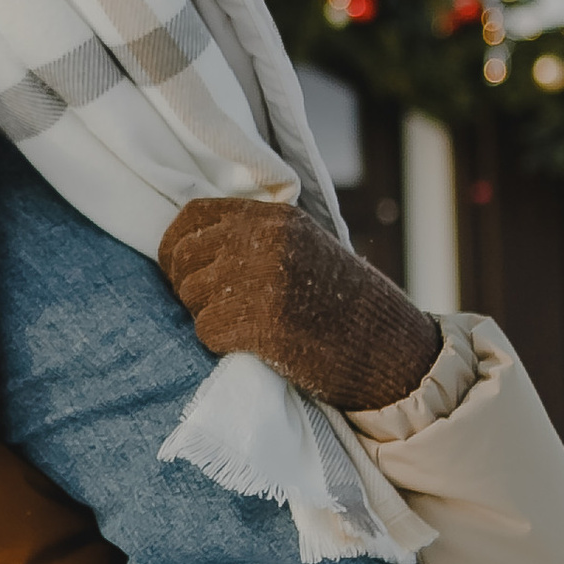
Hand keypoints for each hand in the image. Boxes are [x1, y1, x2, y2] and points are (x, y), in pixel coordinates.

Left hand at [160, 197, 439, 415]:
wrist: (387, 347)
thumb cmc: (342, 302)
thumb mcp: (304, 247)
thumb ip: (255, 236)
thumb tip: (187, 244)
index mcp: (274, 217)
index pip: (192, 216)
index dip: (176, 246)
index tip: (180, 269)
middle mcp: (266, 240)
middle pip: (183, 258)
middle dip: (187, 287)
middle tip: (213, 308)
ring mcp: (264, 280)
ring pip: (192, 298)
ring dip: (208, 318)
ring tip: (243, 326)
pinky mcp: (263, 323)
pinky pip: (207, 331)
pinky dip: (220, 344)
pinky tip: (251, 345)